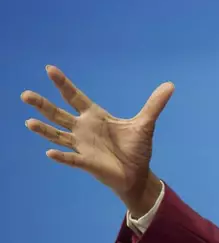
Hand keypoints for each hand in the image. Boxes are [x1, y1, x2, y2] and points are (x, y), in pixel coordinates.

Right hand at [21, 65, 173, 215]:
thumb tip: (170, 85)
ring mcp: (83, 146)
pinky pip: (71, 159)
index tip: (49, 69)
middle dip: (43, 105)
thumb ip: (155, 104)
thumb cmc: (137, 148)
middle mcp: (84, 129)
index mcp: (96, 117)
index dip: (63, 84)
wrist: (137, 173)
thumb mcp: (146, 123)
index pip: (75, 97)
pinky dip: (62, 157)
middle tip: (25, 94)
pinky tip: (49, 153)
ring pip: (59, 135)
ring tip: (28, 122)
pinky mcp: (87, 163)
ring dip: (44, 130)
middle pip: (59, 114)